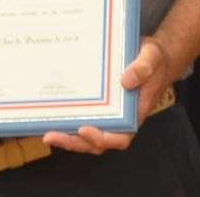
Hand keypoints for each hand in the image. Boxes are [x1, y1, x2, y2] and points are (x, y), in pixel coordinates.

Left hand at [41, 36, 172, 154]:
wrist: (152, 56)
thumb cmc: (154, 60)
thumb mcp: (152, 57)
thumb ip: (142, 68)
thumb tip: (125, 81)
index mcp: (134, 114)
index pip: (119, 137)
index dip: (101, 138)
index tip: (84, 130)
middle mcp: (119, 119)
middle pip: (96, 142)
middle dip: (73, 142)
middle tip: (51, 136)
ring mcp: (107, 113)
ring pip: (85, 134)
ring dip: (66, 136)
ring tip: (44, 132)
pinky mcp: (98, 104)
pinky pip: (82, 116)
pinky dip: (67, 119)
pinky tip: (49, 113)